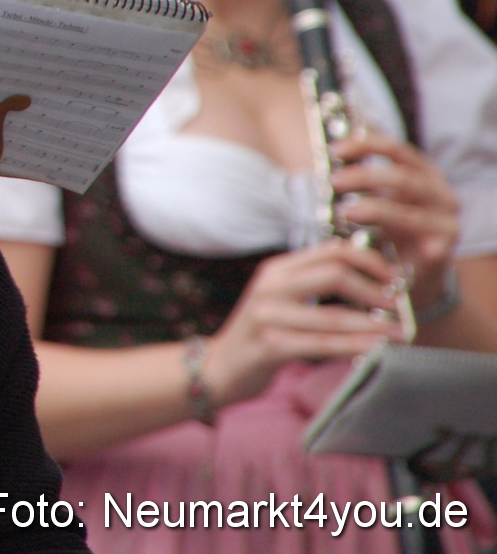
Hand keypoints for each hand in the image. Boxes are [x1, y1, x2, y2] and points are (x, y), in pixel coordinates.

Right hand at [202, 240, 405, 407]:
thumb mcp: (283, 298)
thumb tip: (371, 279)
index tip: (394, 277)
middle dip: (374, 289)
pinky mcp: (269, 345)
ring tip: (399, 332)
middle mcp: (270, 286)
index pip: (331, 250)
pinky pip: (321, 345)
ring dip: (372, 324)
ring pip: (332, 315)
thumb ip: (315, 284)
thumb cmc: (262, 334)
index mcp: (277, 269)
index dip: (369, 260)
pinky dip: (353, 347)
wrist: (220, 368)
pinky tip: (375, 349)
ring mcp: (267, 315)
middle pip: (334, 273)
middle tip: (398, 305)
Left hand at [330, 133, 459, 309]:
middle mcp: (440, 193)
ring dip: (375, 209)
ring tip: (347, 211)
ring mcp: (446, 221)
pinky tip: (376, 244)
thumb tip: (334, 139)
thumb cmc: (389, 228)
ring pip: (410, 211)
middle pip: (404, 177)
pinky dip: (397, 240)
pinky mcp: (444, 248)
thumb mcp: (376, 195)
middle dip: (366, 176)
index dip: (366, 145)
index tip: (334, 149)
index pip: (396, 149)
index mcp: (423, 173)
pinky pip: (420, 242)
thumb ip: (363, 171)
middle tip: (334, 181)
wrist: (408, 273)